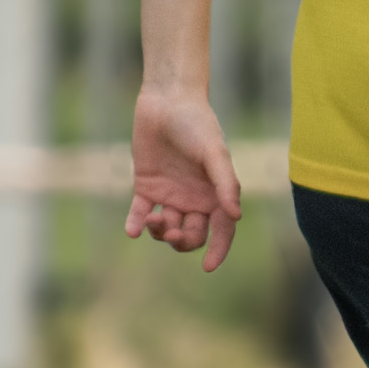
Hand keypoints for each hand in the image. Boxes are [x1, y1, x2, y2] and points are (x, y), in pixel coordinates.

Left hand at [124, 87, 244, 267]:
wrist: (166, 101)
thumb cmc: (197, 124)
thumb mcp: (214, 153)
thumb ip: (225, 183)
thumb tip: (236, 215)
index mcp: (216, 193)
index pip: (223, 230)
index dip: (218, 250)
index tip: (208, 266)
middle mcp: (195, 198)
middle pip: (192, 235)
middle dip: (183, 241)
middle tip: (171, 233)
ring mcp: (170, 194)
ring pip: (166, 228)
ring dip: (160, 232)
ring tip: (153, 221)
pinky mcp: (146, 187)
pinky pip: (140, 214)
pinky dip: (136, 225)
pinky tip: (133, 230)